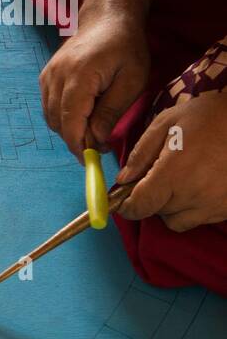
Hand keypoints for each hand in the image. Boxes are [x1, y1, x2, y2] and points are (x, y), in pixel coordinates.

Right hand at [39, 5, 149, 159]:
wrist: (106, 18)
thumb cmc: (125, 47)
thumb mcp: (131, 81)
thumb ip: (111, 111)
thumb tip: (96, 140)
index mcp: (79, 77)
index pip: (70, 123)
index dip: (79, 146)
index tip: (92, 160)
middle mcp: (56, 77)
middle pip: (57, 123)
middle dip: (75, 140)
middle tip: (99, 146)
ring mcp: (47, 76)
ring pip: (50, 116)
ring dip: (69, 129)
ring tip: (93, 131)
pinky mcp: (45, 77)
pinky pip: (49, 106)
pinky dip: (63, 117)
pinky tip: (82, 116)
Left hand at [115, 89, 226, 231]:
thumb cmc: (209, 116)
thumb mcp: (166, 123)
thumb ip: (141, 153)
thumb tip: (123, 180)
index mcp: (174, 174)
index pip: (140, 207)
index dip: (127, 207)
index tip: (124, 200)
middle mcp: (195, 195)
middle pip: (158, 213)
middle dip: (151, 200)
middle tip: (158, 179)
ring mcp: (216, 204)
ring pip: (179, 222)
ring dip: (172, 208)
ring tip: (180, 184)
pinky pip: (203, 219)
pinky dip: (194, 209)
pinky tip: (200, 186)